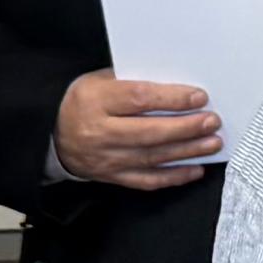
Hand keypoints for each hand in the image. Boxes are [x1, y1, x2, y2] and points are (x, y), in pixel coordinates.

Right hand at [58, 74, 218, 189]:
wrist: (51, 132)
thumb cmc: (82, 101)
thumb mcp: (100, 81)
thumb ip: (133, 82)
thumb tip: (177, 86)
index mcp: (96, 101)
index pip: (139, 99)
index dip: (172, 99)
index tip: (198, 97)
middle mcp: (100, 132)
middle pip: (150, 132)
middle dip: (186, 128)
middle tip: (212, 122)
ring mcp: (106, 158)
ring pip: (152, 157)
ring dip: (187, 151)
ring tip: (211, 143)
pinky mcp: (111, 177)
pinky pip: (146, 181)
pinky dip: (173, 177)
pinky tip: (194, 169)